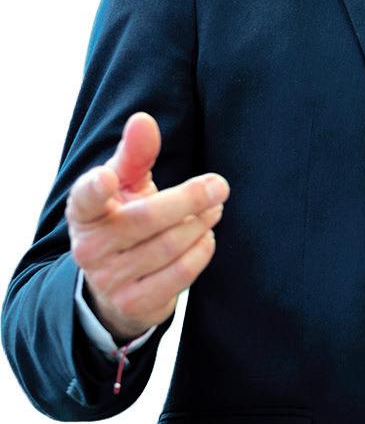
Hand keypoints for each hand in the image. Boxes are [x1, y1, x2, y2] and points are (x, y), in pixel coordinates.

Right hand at [66, 112, 229, 342]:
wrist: (116, 282)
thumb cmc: (124, 217)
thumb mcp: (125, 183)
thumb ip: (135, 152)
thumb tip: (143, 120)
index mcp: (84, 211)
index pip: (85, 198)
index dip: (95, 188)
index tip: (108, 177)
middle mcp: (90, 248)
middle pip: (147, 219)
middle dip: (190, 199)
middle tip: (220, 186)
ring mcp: (110, 279)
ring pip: (169, 246)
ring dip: (201, 223)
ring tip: (215, 208)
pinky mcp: (134, 303)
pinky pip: (179, 274)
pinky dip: (201, 251)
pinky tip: (206, 236)